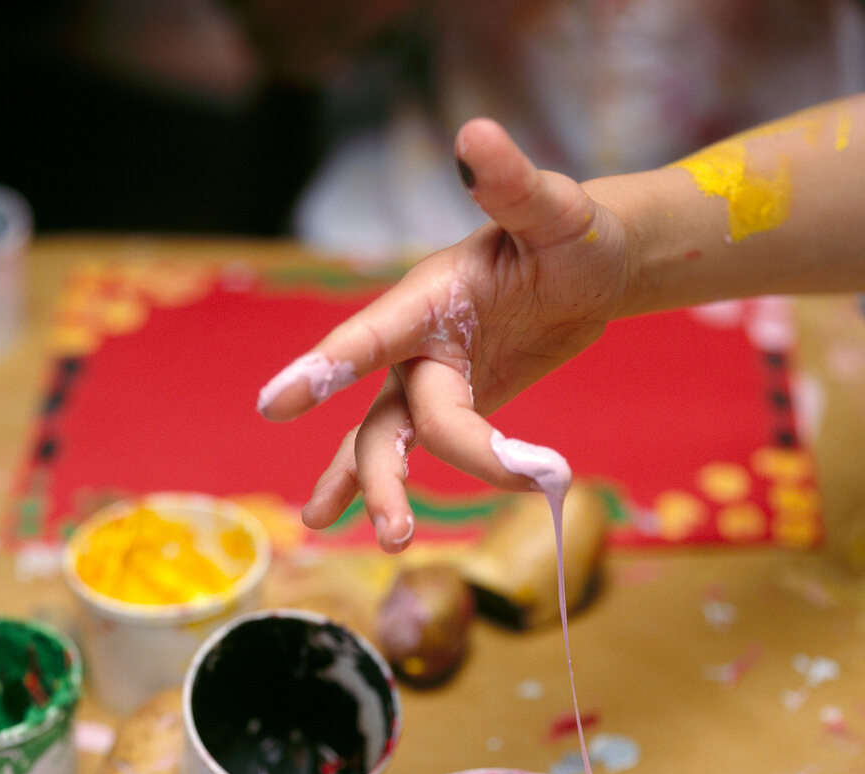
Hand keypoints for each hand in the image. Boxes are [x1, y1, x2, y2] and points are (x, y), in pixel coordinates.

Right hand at [258, 118, 632, 551]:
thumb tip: (474, 138)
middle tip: (397, 534)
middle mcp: (415, 343)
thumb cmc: (572, 235)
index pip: (368, 337)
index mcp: (428, 297)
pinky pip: (419, 451)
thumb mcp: (556, 212)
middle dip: (385, 474)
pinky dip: (397, 486)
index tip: (276, 403)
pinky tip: (369, 523)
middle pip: (384, 417)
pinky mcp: (453, 407)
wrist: (588, 272)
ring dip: (382, 492)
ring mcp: (429, 379)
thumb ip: (514, 185)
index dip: (324, 369)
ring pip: (389, 442)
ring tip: (389, 543)